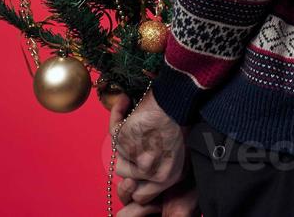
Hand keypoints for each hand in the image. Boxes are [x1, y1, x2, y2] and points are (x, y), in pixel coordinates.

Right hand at [109, 91, 192, 210]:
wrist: (180, 98)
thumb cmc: (181, 120)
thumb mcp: (179, 153)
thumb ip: (161, 169)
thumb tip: (141, 178)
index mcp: (167, 177)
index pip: (140, 195)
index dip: (137, 180)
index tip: (139, 164)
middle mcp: (151, 170)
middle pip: (126, 175)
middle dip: (130, 158)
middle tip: (141, 140)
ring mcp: (136, 155)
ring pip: (118, 155)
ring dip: (126, 140)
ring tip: (140, 124)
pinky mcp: (123, 138)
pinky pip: (113, 129)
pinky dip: (118, 113)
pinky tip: (125, 103)